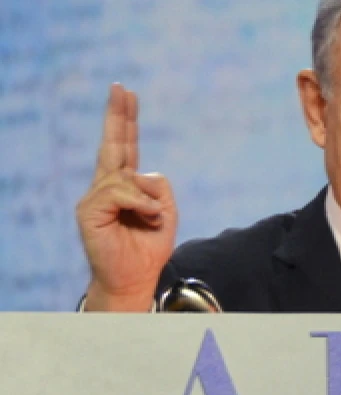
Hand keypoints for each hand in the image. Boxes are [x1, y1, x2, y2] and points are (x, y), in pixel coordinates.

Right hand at [76, 84, 177, 311]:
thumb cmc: (149, 248)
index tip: (126, 94)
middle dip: (118, 115)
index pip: (126, 147)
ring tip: (151, 220)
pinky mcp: (89, 209)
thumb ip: (160, 190)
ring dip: (148, 200)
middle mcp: (108, 185)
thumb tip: (139, 175)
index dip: (126, 121)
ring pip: (128, 177)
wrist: (133, 277)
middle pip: (114, 144)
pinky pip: (120, 192)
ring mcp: (96, 196)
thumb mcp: (167, 214)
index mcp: (127, 185)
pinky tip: (145, 217)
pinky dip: (139, 204)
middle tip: (120, 87)